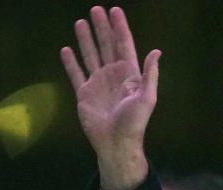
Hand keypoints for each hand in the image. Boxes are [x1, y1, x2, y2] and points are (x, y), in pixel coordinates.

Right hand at [59, 6, 159, 189]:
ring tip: (80, 22)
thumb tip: (156, 51)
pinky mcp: (84, 93)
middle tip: (95, 9)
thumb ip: (150, 74)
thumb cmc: (134, 123)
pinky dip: (71, 62)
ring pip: (91, 55)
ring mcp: (98, 83)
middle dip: (101, 28)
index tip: (115, 11)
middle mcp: (113, 76)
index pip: (124, 45)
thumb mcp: (147, 98)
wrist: (116, 143)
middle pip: (106, 46)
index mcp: (130, 75)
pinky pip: (76, 74)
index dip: (120, 28)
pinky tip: (66, 49)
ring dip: (86, 39)